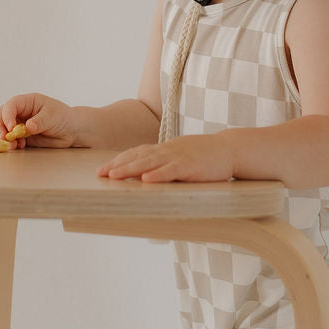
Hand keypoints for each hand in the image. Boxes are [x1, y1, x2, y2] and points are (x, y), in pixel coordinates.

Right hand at [0, 92, 77, 148]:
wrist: (71, 131)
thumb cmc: (63, 117)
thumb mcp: (52, 116)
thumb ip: (40, 121)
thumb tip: (27, 127)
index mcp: (27, 102)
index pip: (11, 105)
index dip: (7, 115)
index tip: (11, 128)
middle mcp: (20, 112)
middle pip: (1, 116)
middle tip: (3, 138)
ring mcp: (19, 125)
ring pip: (3, 129)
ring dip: (3, 138)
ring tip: (12, 146)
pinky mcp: (22, 138)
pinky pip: (11, 141)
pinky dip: (10, 145)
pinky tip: (18, 148)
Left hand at [96, 133, 233, 182]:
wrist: (229, 149)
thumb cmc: (204, 156)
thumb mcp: (180, 157)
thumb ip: (164, 165)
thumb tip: (147, 177)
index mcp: (164, 149)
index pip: (136, 153)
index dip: (118, 161)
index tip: (102, 170)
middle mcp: (167, 151)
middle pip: (137, 157)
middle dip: (117, 166)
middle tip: (99, 174)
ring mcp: (178, 157)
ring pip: (150, 163)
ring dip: (130, 170)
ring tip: (114, 176)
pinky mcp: (191, 166)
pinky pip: (172, 171)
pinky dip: (158, 175)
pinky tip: (146, 180)